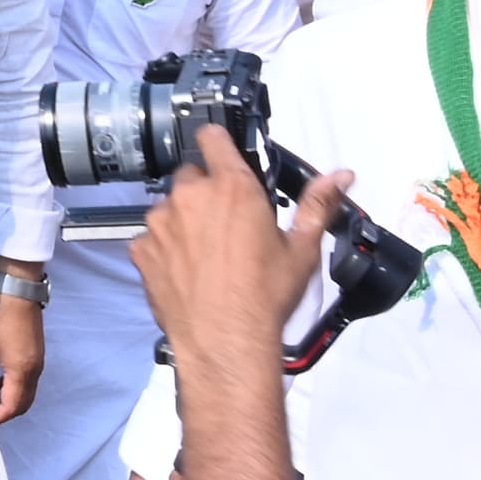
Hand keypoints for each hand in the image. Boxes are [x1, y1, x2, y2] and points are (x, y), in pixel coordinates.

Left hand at [0, 281, 45, 424]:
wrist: (18, 288)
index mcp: (22, 370)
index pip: (13, 406)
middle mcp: (35, 369)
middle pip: (24, 403)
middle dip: (6, 412)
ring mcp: (38, 360)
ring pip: (27, 392)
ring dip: (10, 400)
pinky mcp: (36, 352)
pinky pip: (28, 379)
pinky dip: (14, 387)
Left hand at [137, 127, 344, 381]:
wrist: (225, 340)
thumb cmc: (265, 296)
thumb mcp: (302, 249)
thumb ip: (318, 204)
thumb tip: (340, 176)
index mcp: (232, 188)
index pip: (213, 139)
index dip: (218, 143)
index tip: (222, 152)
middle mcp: (190, 196)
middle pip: (192, 177)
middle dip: (207, 192)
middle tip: (228, 224)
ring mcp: (160, 222)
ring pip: (170, 207)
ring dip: (185, 220)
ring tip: (209, 254)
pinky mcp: (140, 249)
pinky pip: (152, 238)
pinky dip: (166, 248)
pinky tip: (187, 270)